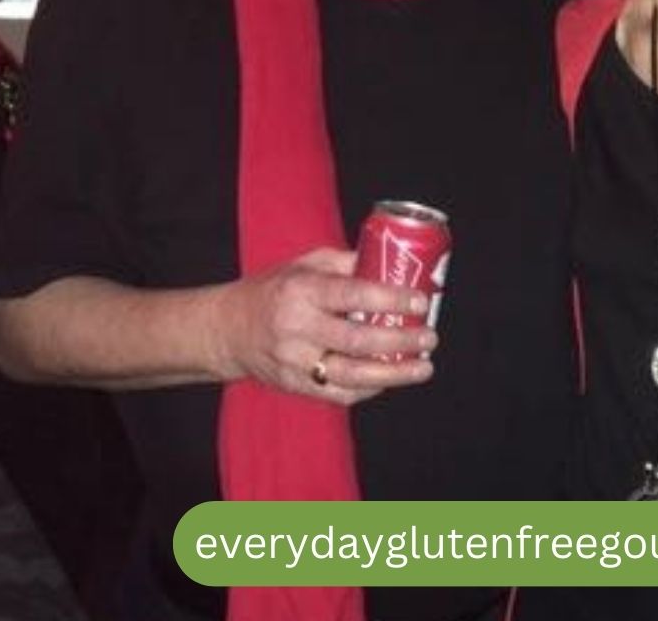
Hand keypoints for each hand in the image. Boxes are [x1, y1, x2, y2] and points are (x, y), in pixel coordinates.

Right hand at [208, 247, 435, 404]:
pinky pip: (339, 394)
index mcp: (302, 291)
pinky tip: (391, 379)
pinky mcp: (295, 385)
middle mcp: (298, 328)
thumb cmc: (273, 290)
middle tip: (429, 337)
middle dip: (400, 340)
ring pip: (352, 375)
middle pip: (358, 339)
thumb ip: (345, 263)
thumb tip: (390, 264)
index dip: (391, 298)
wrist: (228, 330)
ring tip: (423, 367)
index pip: (353, 294)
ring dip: (394, 374)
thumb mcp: (304, 264)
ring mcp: (295, 361)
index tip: (419, 301)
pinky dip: (369, 389)